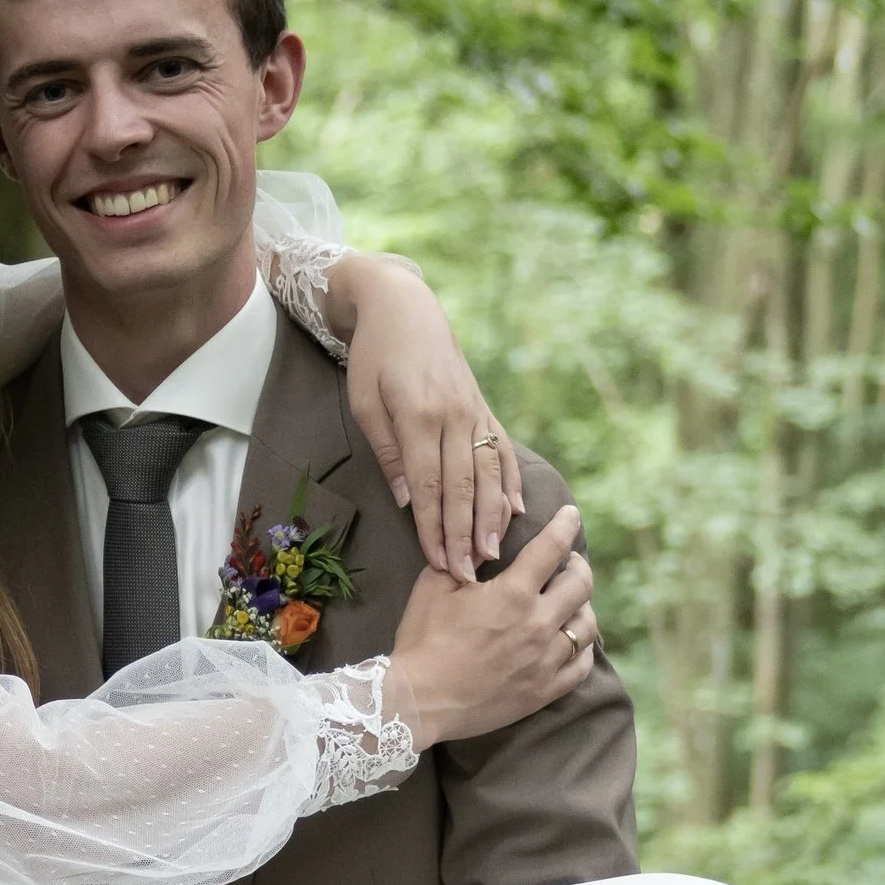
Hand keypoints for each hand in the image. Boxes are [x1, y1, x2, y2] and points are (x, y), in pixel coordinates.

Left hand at [327, 258, 524, 579]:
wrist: (405, 308)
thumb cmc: (375, 357)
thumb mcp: (366, 402)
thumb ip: (388, 453)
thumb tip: (411, 502)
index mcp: (420, 416)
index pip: (431, 487)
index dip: (436, 530)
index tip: (438, 565)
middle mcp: (455, 416)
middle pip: (464, 488)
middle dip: (465, 536)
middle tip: (468, 576)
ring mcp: (475, 411)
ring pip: (489, 474)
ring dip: (492, 518)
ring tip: (493, 554)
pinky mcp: (484, 408)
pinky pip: (503, 451)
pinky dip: (511, 483)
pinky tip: (518, 512)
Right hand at [382, 504, 598, 749]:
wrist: (418, 701)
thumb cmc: (422, 639)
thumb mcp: (436, 584)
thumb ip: (467, 553)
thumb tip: (489, 530)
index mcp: (513, 593)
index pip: (553, 547)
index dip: (566, 525)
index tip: (571, 517)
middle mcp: (537, 623)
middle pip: (581, 584)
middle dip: (578, 566)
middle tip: (569, 564)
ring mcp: (544, 660)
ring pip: (587, 625)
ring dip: (583, 607)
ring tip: (572, 603)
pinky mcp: (543, 691)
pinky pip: (582, 666)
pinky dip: (583, 649)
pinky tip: (574, 641)